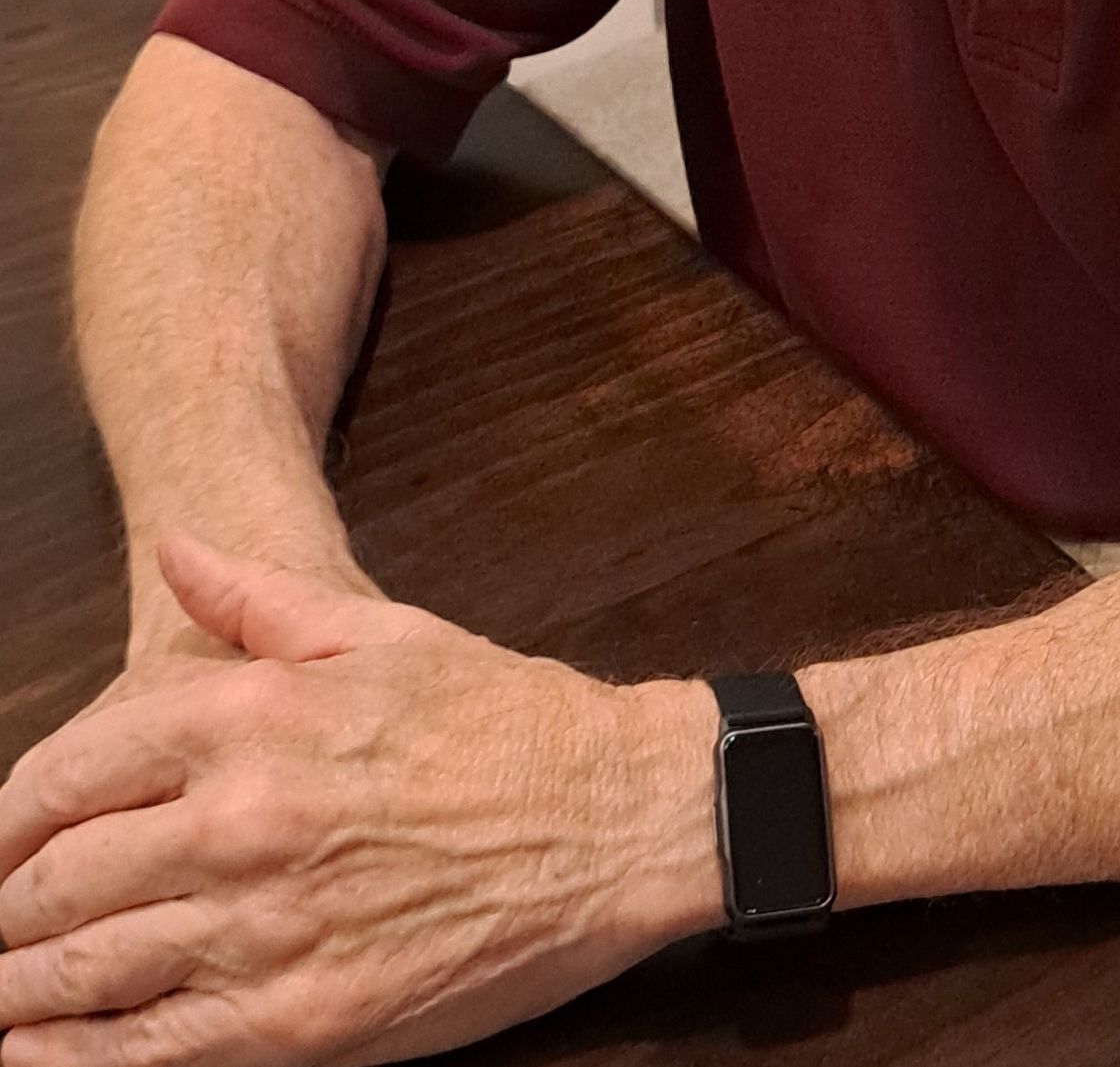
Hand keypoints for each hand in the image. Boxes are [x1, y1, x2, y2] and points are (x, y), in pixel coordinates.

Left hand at [0, 536, 721, 1066]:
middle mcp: (241, 822)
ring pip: (85, 976)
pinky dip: (76, 1065)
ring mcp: (266, 931)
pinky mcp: (301, 1023)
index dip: (9, 818)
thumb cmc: (504, 720)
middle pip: (57, 884)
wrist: (614, 818)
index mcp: (252, 717)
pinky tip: (36, 1058)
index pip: (67, 775)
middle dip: (5, 910)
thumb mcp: (382, 632)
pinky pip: (151, 1056)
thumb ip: (256, 597)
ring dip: (17, 991)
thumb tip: (174, 549)